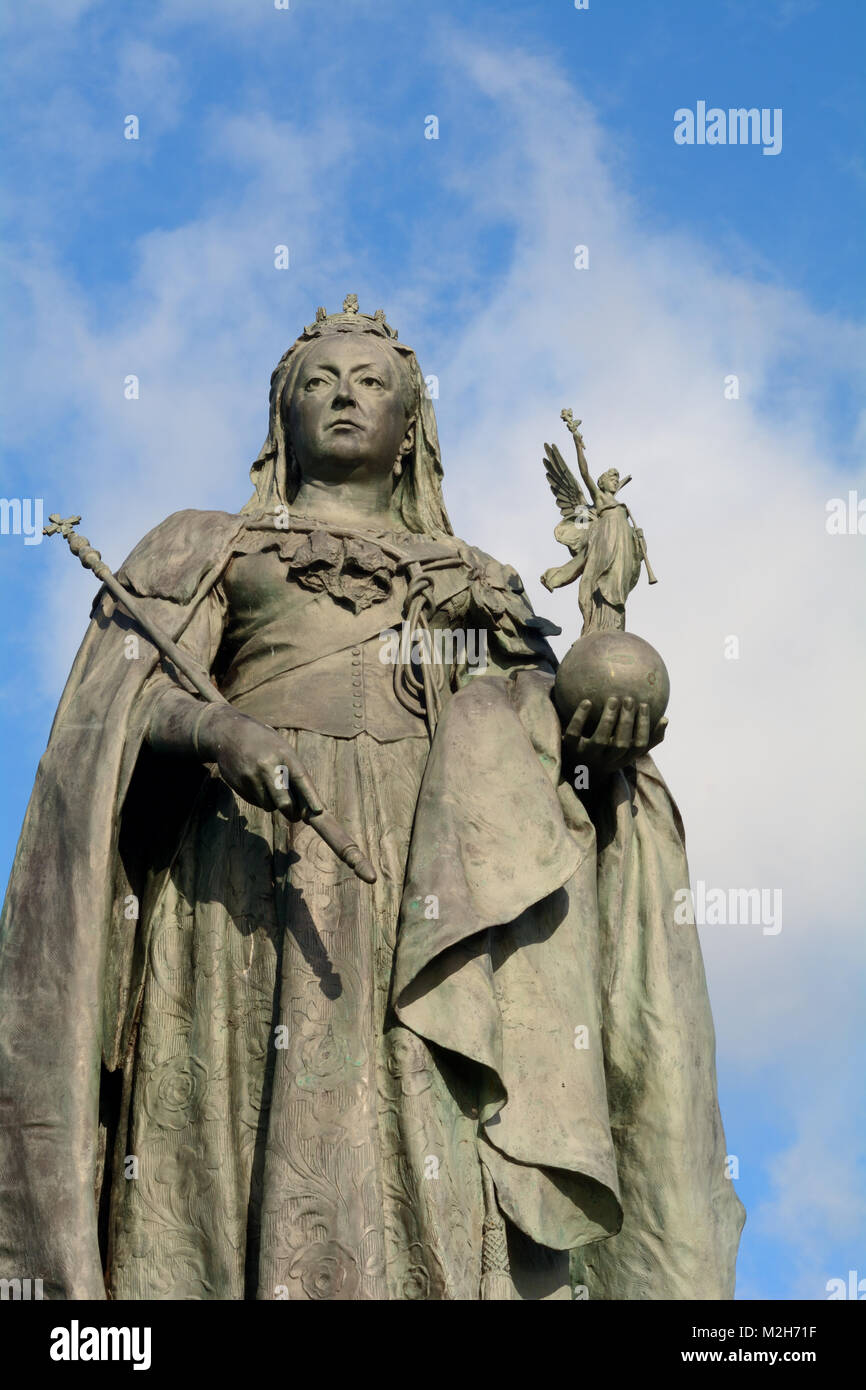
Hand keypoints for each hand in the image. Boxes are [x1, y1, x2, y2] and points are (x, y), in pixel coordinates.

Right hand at [196, 705, 322, 820]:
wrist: (229, 733)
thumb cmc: (263, 742)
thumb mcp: (282, 748)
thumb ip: (293, 771)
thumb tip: (307, 802)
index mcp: (284, 754)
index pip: (301, 779)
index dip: (311, 797)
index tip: (319, 811)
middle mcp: (268, 766)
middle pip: (284, 802)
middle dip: (292, 813)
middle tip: (296, 816)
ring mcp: (252, 777)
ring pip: (269, 806)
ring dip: (273, 804)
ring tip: (270, 787)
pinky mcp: (240, 785)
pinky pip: (256, 802)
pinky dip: (260, 799)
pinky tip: (256, 783)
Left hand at [564, 696, 666, 788]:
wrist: (577, 772)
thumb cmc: (609, 754)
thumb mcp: (628, 751)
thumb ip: (648, 739)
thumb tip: (665, 719)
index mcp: (622, 760)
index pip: (638, 746)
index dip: (643, 726)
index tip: (644, 704)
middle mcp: (606, 760)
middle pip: (620, 744)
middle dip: (626, 721)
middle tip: (629, 698)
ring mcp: (587, 756)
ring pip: (600, 740)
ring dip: (608, 719)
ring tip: (613, 699)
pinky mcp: (570, 749)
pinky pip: (573, 734)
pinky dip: (580, 718)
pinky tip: (587, 701)